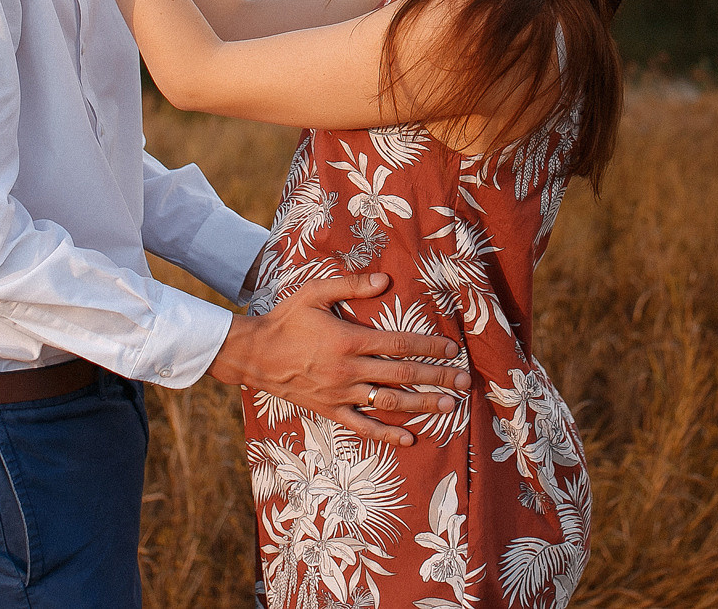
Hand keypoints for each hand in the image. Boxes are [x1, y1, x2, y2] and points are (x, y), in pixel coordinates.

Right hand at [209, 273, 470, 448]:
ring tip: (449, 405)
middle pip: (402, 374)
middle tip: (463, 380)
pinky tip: (410, 438)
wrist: (254, 355)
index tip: (452, 348)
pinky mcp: (330, 410)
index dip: (428, 346)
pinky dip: (387, 434)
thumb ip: (350, 284)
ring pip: (389, 401)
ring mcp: (341, 393)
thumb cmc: (286, 319)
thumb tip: (385, 280)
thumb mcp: (314, 292)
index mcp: (348, 340)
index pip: (398, 344)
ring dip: (421, 404)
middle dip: (436, 377)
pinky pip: (363, 426)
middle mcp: (349, 370)